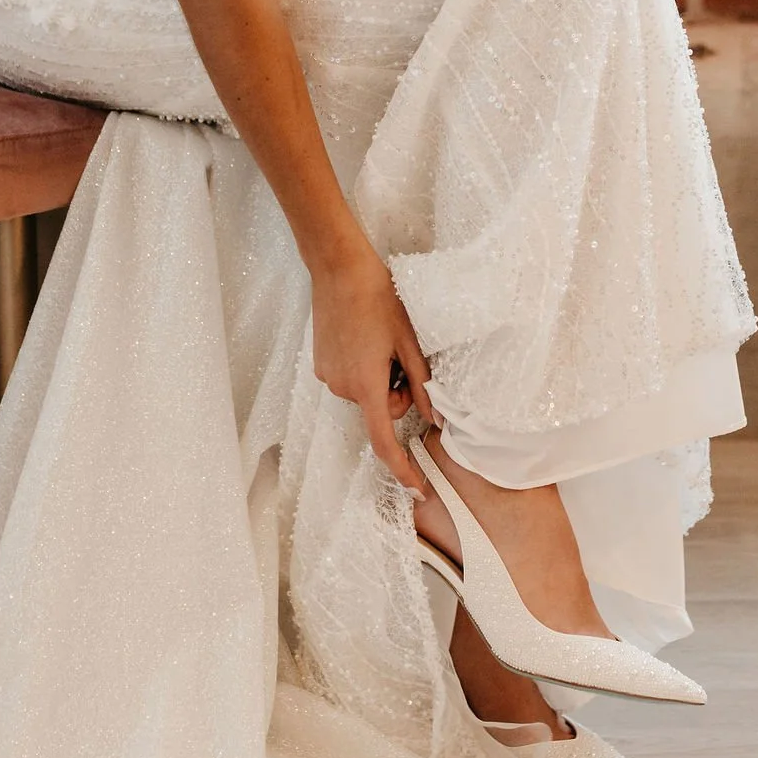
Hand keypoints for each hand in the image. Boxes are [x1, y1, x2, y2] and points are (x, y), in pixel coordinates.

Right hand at [309, 244, 433, 488]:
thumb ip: (422, 385)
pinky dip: (365, 368)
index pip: (384, 440)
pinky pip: (352, 380)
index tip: (417, 487)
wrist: (340, 269)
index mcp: (367, 385)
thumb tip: (437, 420)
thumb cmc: (380, 300)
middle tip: (403, 357)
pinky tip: (365, 337)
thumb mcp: (410, 342)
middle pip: (382, 410)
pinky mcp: (320, 365)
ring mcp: (328, 377)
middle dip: (399, 393)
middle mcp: (342, 388)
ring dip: (381, 378)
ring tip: (381, 340)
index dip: (402, 468)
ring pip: (368, 394)